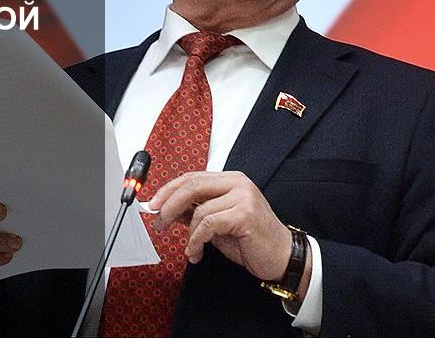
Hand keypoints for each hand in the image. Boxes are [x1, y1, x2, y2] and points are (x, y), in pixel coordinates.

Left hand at [148, 171, 291, 281]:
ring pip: (199, 210)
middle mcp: (237, 183)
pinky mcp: (245, 214)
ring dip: (188, 234)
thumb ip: (196, 212)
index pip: (192, 177)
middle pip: (192, 185)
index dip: (169, 190)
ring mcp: (243, 197)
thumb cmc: (250, 240)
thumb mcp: (217, 224)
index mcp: (231, 180)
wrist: (281, 256)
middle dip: (169, 205)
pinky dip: (196, 240)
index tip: (153, 205)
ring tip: (191, 249)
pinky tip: (196, 252)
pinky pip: (208, 225)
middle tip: (159, 223)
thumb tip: (166, 209)